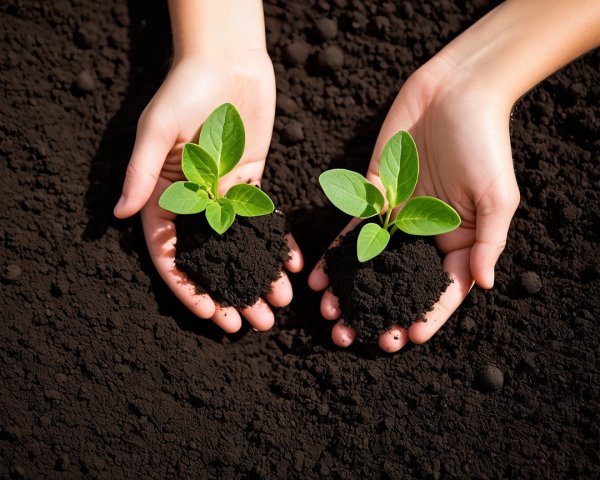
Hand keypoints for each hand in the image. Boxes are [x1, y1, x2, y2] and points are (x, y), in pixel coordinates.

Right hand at [114, 51, 302, 331]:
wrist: (227, 63)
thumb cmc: (184, 90)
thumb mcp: (156, 128)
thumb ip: (141, 172)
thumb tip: (118, 214)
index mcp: (162, 197)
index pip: (171, 254)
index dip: (187, 288)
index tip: (209, 313)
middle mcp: (193, 204)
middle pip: (210, 261)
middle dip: (229, 294)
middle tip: (252, 324)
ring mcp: (223, 197)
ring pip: (240, 249)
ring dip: (257, 279)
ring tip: (277, 307)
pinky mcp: (251, 184)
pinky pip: (264, 223)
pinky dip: (276, 247)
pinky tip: (291, 269)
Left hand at [309, 57, 519, 351]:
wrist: (454, 92)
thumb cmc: (485, 144)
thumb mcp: (497, 197)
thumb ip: (487, 242)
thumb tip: (482, 284)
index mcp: (458, 240)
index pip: (441, 290)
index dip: (426, 316)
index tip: (405, 338)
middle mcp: (424, 235)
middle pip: (399, 284)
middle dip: (379, 313)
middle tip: (358, 338)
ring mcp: (396, 217)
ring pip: (369, 265)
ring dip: (350, 292)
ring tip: (332, 317)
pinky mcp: (373, 196)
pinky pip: (350, 232)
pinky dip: (334, 256)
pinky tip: (319, 278)